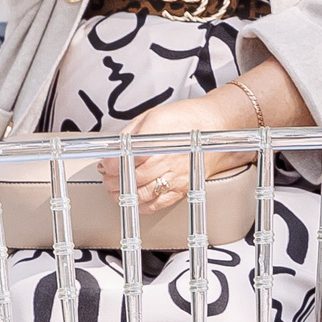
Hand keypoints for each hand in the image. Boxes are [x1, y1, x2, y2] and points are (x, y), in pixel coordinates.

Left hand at [102, 91, 256, 214]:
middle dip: (115, 181)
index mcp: (159, 137)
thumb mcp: (152, 116)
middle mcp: (169, 157)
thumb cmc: (184, 118)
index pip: (128, 157)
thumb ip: (131, 133)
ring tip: (117, 190)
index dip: (112, 164)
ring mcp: (178, 174)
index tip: (105, 164)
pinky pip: (160, 203)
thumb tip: (113, 149)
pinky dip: (143, 205)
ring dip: (125, 194)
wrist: (215, 126)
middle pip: (134, 177)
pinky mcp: (184, 186)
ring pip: (144, 192)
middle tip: (108, 178)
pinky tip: (135, 200)